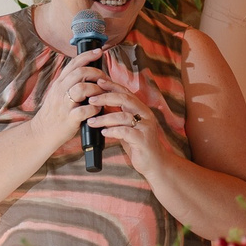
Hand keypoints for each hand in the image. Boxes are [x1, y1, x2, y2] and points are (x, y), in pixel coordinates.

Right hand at [32, 46, 107, 152]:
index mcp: (59, 83)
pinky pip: (86, 110)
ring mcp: (64, 104)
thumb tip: (87, 72)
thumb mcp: (58, 93)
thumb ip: (70, 83)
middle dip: (96, 73)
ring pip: (82, 88)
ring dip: (97, 90)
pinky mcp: (70, 118)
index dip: (87, 56)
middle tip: (105, 78)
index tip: (99, 52)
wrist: (42, 132)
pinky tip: (98, 109)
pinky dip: (95, 108)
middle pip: (80, 73)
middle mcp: (60, 91)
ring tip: (102, 95)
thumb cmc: (55, 112)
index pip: (73, 64)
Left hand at [87, 60, 172, 177]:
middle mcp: (145, 115)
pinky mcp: (143, 140)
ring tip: (91, 121)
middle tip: (91, 100)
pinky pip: (125, 132)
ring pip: (123, 116)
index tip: (98, 81)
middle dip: (106, 97)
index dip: (112, 85)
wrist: (155, 163)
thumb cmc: (138, 144)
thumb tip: (99, 106)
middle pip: (125, 99)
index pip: (126, 92)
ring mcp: (145, 127)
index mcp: (141, 109)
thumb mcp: (127, 127)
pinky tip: (104, 133)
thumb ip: (118, 116)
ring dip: (104, 118)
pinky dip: (112, 131)